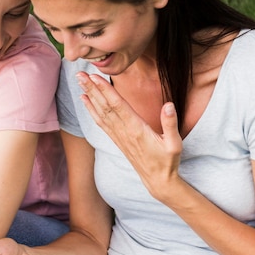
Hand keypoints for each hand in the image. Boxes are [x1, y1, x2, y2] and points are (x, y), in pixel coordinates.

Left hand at [77, 72, 182, 200]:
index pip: (118, 106)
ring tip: (79, 81)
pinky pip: (101, 122)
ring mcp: (118, 136)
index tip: (95, 78)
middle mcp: (123, 131)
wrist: (157, 180)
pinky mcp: (116, 139)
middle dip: (92, 89)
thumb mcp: (175, 144)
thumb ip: (170, 124)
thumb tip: (168, 105)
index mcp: (137, 129)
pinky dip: (91, 110)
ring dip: (89, 96)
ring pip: (100, 112)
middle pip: (105, 106)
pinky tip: (85, 100)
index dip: (105, 91)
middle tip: (80, 74)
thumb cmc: (167, 161)